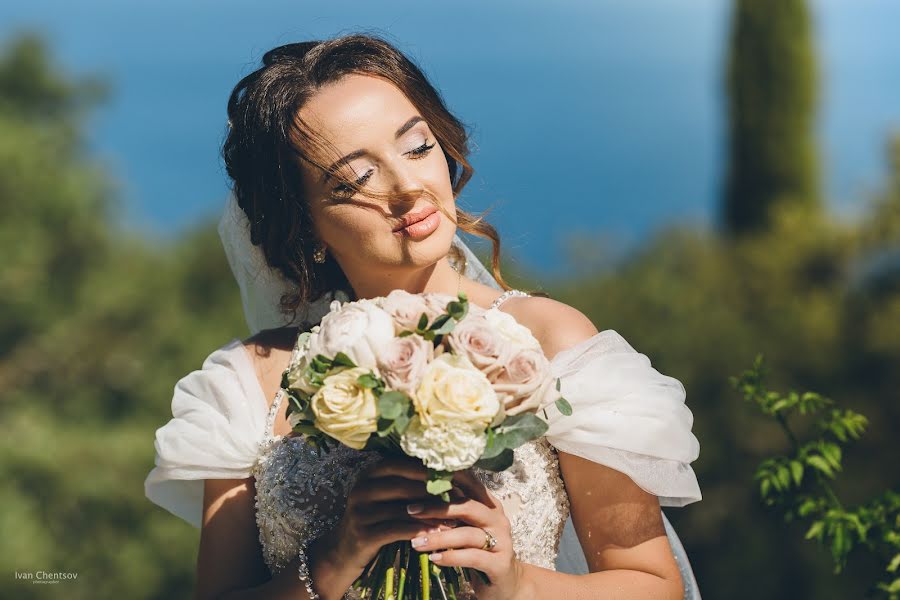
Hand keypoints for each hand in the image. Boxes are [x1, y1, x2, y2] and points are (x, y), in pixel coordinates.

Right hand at [314, 455, 453, 577]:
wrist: (344, 551)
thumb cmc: (375, 520)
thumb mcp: (386, 498)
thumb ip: (408, 486)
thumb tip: (448, 478)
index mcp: (369, 474)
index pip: (401, 464)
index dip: (427, 470)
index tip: (452, 476)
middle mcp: (361, 488)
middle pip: (403, 485)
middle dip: (433, 492)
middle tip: (458, 499)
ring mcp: (359, 511)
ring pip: (402, 509)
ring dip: (430, 514)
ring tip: (453, 519)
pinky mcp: (362, 533)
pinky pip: (396, 529)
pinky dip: (418, 531)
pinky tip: (435, 534)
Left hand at [405, 469, 526, 599]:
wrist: (504, 582)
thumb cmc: (479, 551)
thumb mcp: (466, 528)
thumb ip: (452, 514)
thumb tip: (419, 498)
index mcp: (490, 506)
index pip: (471, 485)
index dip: (448, 480)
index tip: (419, 480)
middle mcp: (499, 520)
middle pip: (468, 507)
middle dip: (437, 508)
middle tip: (411, 511)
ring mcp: (503, 541)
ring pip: (467, 534)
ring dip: (438, 538)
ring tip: (416, 543)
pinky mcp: (500, 564)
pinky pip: (472, 557)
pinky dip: (451, 557)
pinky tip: (434, 559)